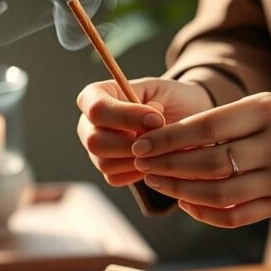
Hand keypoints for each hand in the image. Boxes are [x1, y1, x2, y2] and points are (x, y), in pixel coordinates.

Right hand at [76, 77, 213, 186]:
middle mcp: (88, 124)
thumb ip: (151, 106)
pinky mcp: (107, 170)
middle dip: (131, 144)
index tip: (157, 119)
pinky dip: (138, 171)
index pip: (97, 109)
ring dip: (138, 158)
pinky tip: (155, 158)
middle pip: (94, 141)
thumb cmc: (171, 99)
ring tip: (159, 147)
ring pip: (104, 163)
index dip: (126, 116)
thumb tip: (148, 126)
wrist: (182, 117)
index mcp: (95, 96)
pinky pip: (115, 177)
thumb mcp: (164, 93)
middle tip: (159, 139)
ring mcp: (94, 150)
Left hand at [132, 92, 270, 226]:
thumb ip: (217, 121)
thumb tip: (163, 142)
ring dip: (179, 191)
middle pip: (209, 162)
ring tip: (157, 182)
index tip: (141, 144)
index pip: (206, 126)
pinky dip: (203, 212)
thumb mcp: (258, 106)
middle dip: (168, 166)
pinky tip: (185, 202)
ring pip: (218, 193)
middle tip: (142, 165)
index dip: (168, 138)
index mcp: (267, 112)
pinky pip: (234, 217)